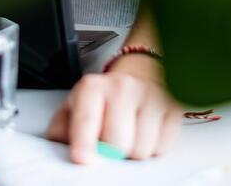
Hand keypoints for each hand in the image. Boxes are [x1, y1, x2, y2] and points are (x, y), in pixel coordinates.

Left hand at [45, 59, 181, 162]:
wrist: (138, 74)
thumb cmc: (104, 98)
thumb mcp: (74, 108)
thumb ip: (62, 130)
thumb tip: (58, 150)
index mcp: (93, 87)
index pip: (87, 119)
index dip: (84, 143)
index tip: (82, 157)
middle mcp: (122, 87)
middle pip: (117, 143)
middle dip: (111, 152)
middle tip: (108, 143)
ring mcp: (150, 95)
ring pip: (142, 149)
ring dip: (133, 151)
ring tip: (128, 134)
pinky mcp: (173, 106)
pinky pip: (163, 146)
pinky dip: (153, 146)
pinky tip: (145, 131)